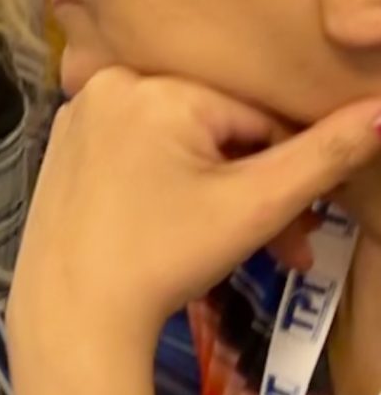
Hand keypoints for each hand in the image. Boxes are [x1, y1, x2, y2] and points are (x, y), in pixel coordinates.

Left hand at [10, 67, 380, 346]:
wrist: (73, 311)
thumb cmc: (165, 256)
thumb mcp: (257, 205)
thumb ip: (327, 154)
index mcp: (155, 84)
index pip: (259, 116)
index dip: (291, 169)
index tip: (309, 223)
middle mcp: (111, 83)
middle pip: (219, 129)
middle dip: (260, 188)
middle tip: (290, 246)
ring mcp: (83, 112)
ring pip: (184, 142)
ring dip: (225, 191)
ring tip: (255, 248)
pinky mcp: (68, 143)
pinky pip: (144, 149)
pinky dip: (177, 183)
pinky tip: (194, 227)